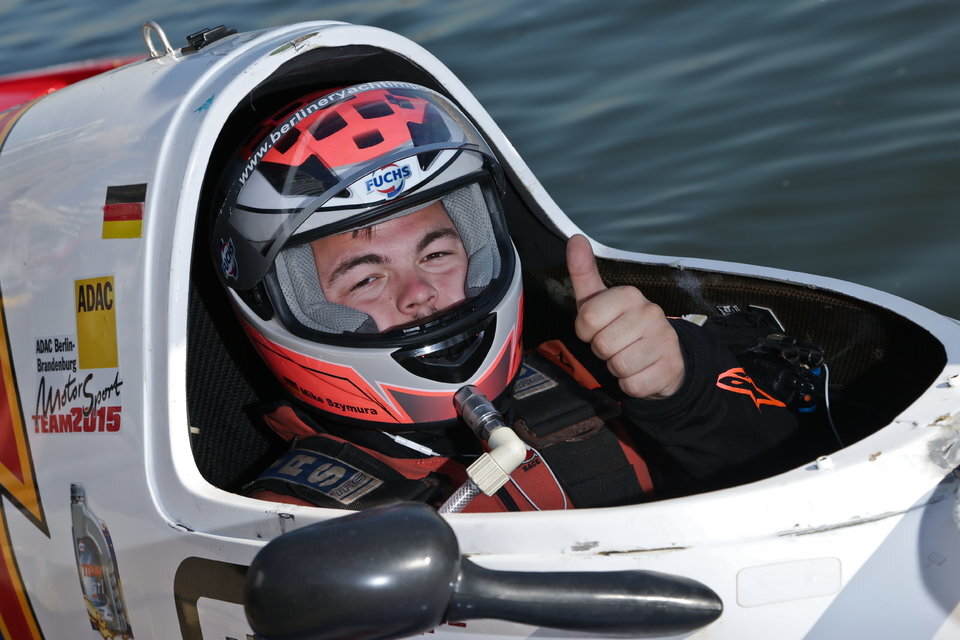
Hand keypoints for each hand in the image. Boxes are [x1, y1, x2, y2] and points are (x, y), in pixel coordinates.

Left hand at [566, 234, 684, 398]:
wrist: (665, 357)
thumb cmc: (623, 327)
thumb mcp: (599, 300)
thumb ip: (584, 272)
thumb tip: (575, 239)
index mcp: (629, 294)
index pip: (585, 320)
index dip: (586, 331)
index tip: (599, 328)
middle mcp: (650, 313)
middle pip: (601, 345)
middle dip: (603, 351)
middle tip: (616, 345)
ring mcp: (664, 340)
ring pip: (618, 366)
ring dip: (617, 368)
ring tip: (629, 357)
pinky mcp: (671, 368)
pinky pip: (633, 385)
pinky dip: (631, 384)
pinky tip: (641, 371)